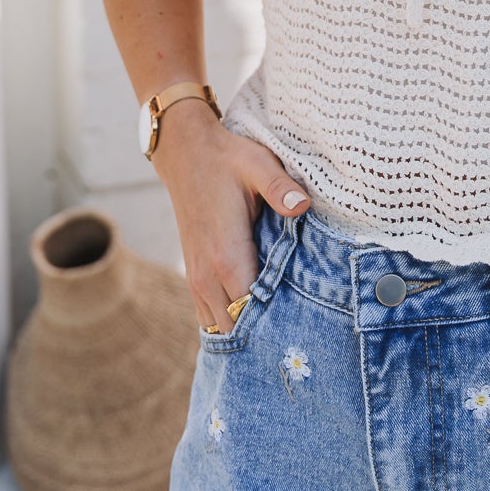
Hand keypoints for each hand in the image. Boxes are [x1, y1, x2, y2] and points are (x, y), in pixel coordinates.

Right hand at [150, 101, 310, 332]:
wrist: (185, 152)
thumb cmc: (226, 159)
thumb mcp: (258, 165)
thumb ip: (281, 189)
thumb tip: (304, 205)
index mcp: (226, 256)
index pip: (251, 313)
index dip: (276, 325)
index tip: (304, 331)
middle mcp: (207, 275)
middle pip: (236, 330)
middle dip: (265, 336)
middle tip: (300, 338)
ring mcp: (197, 278)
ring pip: (221, 327)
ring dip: (247, 331)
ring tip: (280, 332)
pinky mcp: (195, 275)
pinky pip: (210, 315)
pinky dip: (231, 322)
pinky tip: (256, 319)